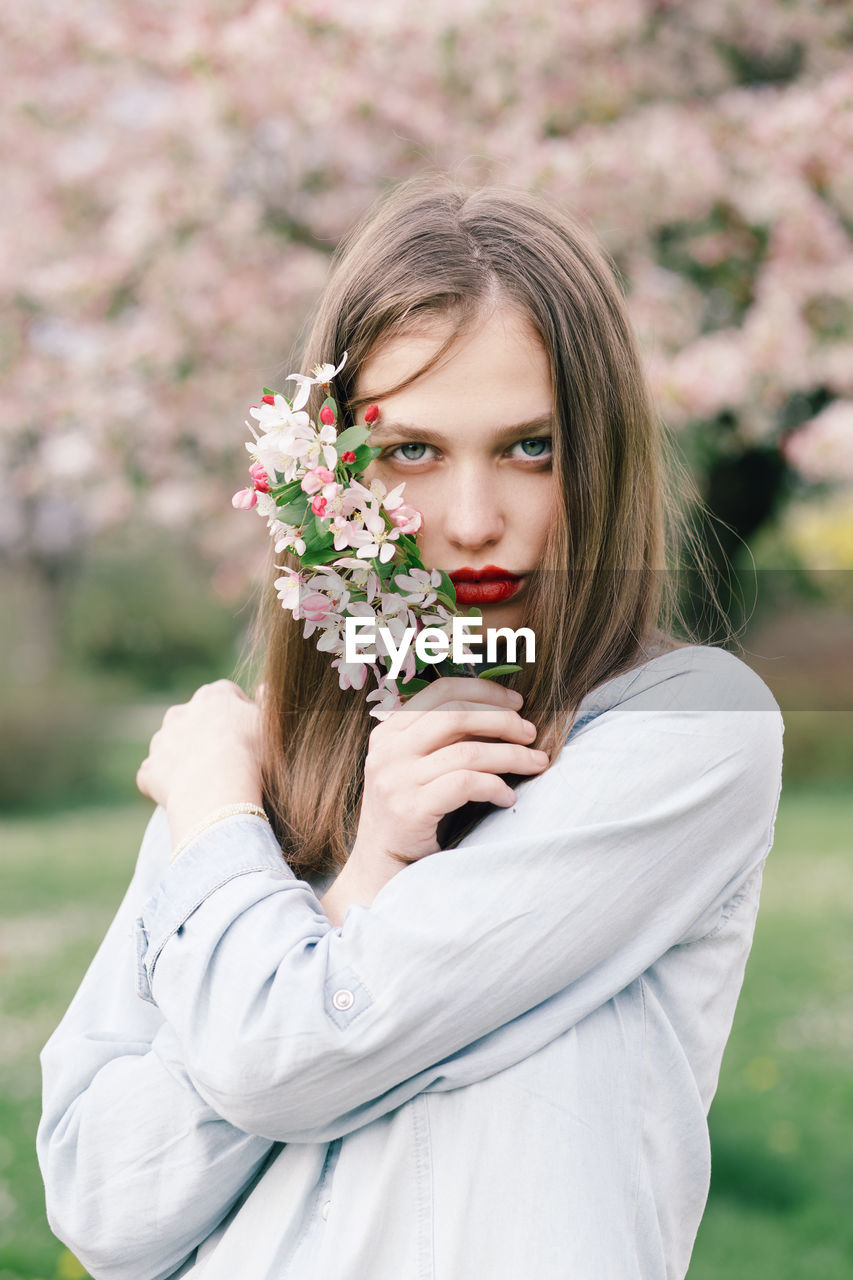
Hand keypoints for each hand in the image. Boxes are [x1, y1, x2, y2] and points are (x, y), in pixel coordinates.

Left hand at [136, 680, 263, 848]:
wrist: (218, 791)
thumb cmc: (252, 756)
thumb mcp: (270, 724)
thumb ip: (267, 702)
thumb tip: (262, 688)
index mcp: (213, 697)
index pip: (225, 695)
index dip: (238, 713)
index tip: (249, 734)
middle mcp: (181, 712)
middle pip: (193, 717)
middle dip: (204, 732)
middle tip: (226, 758)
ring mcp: (161, 741)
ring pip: (171, 744)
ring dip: (182, 756)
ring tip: (205, 780)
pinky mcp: (149, 770)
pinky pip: (155, 774)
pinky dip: (165, 783)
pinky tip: (184, 796)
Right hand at [350, 676, 548, 876]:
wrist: (380, 869)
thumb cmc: (410, 815)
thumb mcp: (416, 768)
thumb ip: (443, 741)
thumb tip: (502, 714)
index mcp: (389, 732)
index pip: (441, 691)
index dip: (484, 691)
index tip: (516, 702)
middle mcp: (388, 751)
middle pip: (456, 715)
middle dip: (502, 720)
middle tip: (530, 733)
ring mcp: (395, 779)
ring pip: (467, 751)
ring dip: (511, 756)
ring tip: (536, 763)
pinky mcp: (409, 809)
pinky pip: (465, 784)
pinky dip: (495, 786)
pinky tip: (508, 798)